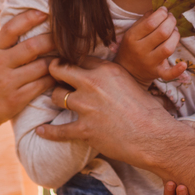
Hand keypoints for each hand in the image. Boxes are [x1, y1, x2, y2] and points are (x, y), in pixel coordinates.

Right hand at [0, 10, 54, 135]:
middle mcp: (0, 64)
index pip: (11, 29)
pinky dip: (54, 78)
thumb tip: (30, 23)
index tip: (45, 12)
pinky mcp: (17, 99)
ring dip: (58, 60)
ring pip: (42, 66)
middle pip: (32, 46)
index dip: (29, 18)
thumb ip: (7, 44)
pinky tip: (60, 74)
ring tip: (68, 55)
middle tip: (66, 36)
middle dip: (52, 39)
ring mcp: (8, 82)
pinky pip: (42, 85)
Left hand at [37, 58, 191, 169]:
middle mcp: (92, 84)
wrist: (154, 137)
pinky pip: (58, 130)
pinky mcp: (84, 129)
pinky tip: (41, 130)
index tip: (67, 64)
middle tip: (51, 76)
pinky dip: (48, 131)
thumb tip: (99, 72)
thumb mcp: (130, 81)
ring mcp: (86, 107)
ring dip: (56, 98)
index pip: (79, 58)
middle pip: (59, 70)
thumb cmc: (147, 110)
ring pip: (56, 96)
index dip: (72, 61)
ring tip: (57, 100)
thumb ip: (110, 75)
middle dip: (54, 72)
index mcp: (106, 69)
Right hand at [114, 8, 186, 86]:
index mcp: (132, 37)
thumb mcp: (132, 31)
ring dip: (176, 36)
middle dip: (171, 21)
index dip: (161, 13)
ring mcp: (149, 63)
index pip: (150, 23)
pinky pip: (168, 74)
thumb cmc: (131, 47)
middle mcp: (140, 50)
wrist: (127, 71)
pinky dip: (177, 70)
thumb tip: (159, 9)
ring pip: (168, 48)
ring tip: (175, 31)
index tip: (165, 10)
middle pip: (162, 33)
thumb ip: (144, 20)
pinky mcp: (157, 73)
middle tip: (172, 18)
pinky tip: (184, 64)